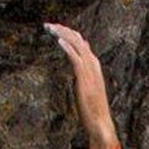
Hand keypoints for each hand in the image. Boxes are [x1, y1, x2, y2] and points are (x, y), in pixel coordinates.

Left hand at [45, 22, 119, 148]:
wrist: (100, 123)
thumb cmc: (93, 108)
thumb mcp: (87, 85)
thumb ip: (84, 70)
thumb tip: (80, 56)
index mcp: (94, 66)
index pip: (82, 43)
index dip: (69, 34)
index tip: (55, 28)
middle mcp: (93, 65)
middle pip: (79, 40)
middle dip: (63, 30)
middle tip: (48, 25)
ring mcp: (90, 71)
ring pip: (77, 45)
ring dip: (63, 34)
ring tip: (50, 28)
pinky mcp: (85, 78)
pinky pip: (76, 58)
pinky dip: (67, 47)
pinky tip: (58, 40)